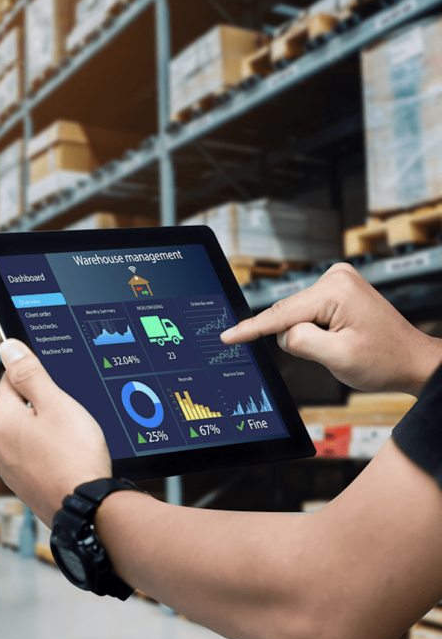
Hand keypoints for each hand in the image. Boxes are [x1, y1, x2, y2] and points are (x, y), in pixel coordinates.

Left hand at [0, 339, 111, 525]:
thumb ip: (29, 373)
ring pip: (27, 432)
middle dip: (43, 405)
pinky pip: (34, 455)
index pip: (11, 379)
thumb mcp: (55, 403)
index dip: (38, 378)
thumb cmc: (75, 455)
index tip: (60, 387)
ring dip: (47, 429)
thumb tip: (7, 347)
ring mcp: (7, 469)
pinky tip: (69, 457)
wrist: (88, 509)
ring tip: (73, 439)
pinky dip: (49, 451)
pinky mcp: (23, 485)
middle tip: (71, 415)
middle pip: (19, 406)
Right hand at [220, 263, 441, 395]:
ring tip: (342, 344)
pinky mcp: (336, 290)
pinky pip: (306, 313)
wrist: (412, 361)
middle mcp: (335, 277)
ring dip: (309, 335)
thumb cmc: (384, 360)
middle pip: (289, 314)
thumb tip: (282, 334)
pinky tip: (339, 337)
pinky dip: (314, 330)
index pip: (282, 314)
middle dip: (299, 338)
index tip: (227, 337)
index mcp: (336, 290)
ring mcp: (336, 281)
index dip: (251, 329)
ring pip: (296, 316)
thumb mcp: (338, 358)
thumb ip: (300, 342)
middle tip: (332, 352)